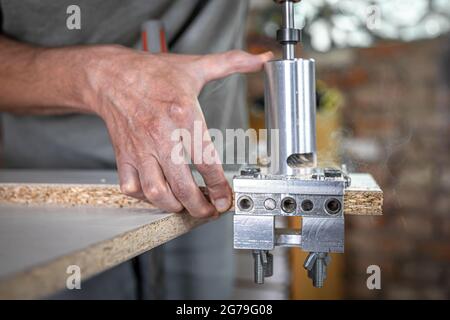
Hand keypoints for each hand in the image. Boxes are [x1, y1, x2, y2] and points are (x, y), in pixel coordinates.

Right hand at [85, 46, 272, 217]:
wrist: (111, 76)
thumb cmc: (153, 73)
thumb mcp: (196, 65)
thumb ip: (232, 63)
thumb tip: (262, 59)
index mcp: (182, 116)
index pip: (206, 161)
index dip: (220, 186)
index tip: (226, 198)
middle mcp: (160, 136)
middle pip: (182, 185)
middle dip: (199, 206)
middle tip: (209, 211)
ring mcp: (140, 149)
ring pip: (155, 191)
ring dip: (173, 205)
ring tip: (185, 205)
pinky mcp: (124, 155)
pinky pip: (131, 187)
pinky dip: (144, 198)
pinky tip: (158, 193)